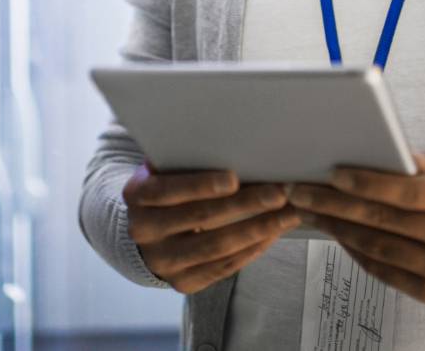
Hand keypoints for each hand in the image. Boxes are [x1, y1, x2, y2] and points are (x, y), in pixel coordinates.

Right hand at [122, 163, 303, 293]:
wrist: (145, 229)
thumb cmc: (165, 184)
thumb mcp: (163, 167)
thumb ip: (184, 157)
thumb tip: (231, 141)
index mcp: (136, 195)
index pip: (168, 190)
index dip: (201, 185)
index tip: (235, 178)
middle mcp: (144, 231)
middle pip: (200, 219)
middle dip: (244, 205)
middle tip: (278, 193)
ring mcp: (163, 262)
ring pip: (217, 247)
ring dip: (257, 229)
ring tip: (287, 214)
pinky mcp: (183, 283)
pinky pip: (223, 267)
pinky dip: (251, 249)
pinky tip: (272, 233)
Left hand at [287, 149, 424, 304]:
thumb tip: (387, 148)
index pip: (409, 191)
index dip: (368, 183)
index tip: (332, 173)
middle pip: (385, 219)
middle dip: (335, 203)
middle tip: (299, 190)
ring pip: (377, 246)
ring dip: (335, 226)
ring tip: (306, 209)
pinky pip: (381, 269)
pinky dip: (352, 249)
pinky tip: (332, 231)